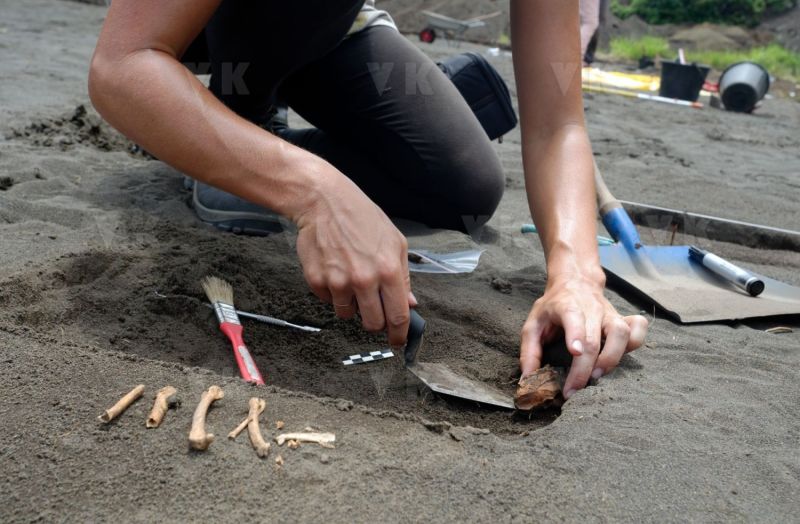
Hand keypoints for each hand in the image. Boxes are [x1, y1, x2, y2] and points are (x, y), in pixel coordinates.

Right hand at [294, 163, 415, 347]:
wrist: (324, 202)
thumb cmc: (362, 218)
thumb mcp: (395, 242)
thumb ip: (403, 277)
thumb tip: (409, 304)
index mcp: (388, 271)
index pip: (398, 316)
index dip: (399, 334)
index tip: (398, 341)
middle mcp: (364, 280)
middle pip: (373, 324)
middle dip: (375, 320)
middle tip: (373, 306)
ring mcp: (338, 282)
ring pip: (347, 314)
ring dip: (351, 304)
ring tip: (350, 278)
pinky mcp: (317, 281)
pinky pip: (327, 301)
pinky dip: (332, 292)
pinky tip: (334, 269)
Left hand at [519, 271, 647, 398]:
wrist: (575, 281)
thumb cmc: (553, 307)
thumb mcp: (533, 323)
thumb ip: (529, 351)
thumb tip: (528, 379)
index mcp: (567, 306)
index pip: (574, 318)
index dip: (576, 335)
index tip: (574, 353)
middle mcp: (592, 309)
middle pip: (595, 339)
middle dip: (585, 368)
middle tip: (574, 389)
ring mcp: (610, 313)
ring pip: (622, 333)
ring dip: (612, 358)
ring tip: (597, 375)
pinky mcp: (622, 318)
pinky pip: (638, 327)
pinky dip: (636, 341)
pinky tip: (623, 355)